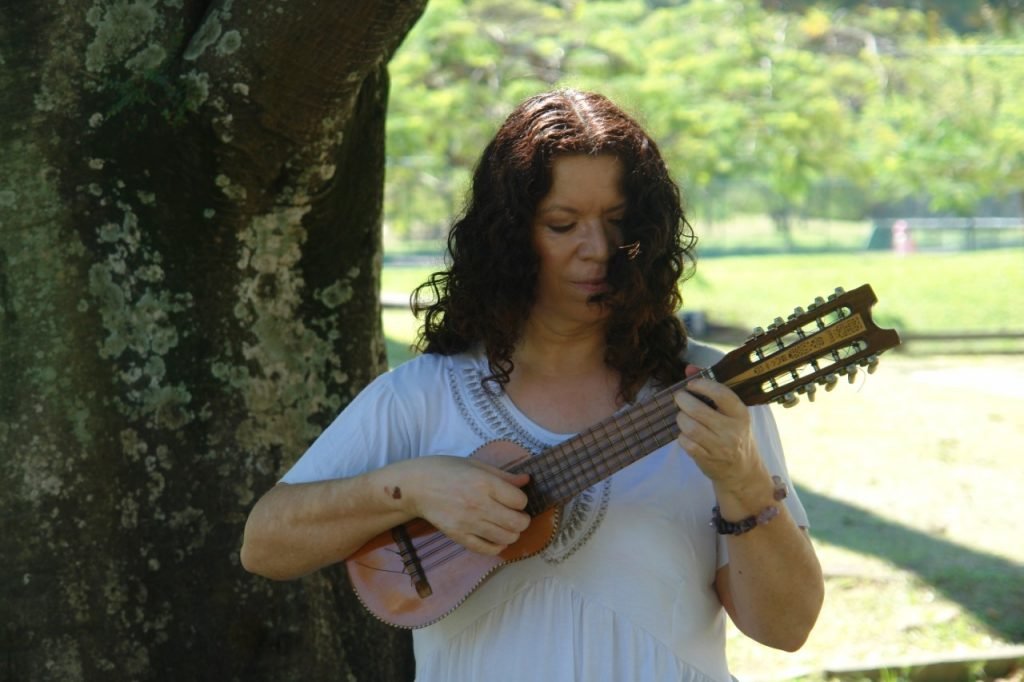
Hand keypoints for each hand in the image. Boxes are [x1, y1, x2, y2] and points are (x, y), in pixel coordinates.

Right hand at [401, 456, 530, 555]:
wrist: (416, 487)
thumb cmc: (445, 470)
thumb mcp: (475, 464)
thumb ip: (502, 475)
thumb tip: (527, 481)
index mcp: (484, 483)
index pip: (520, 500)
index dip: (522, 500)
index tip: (514, 498)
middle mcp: (479, 505)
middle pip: (517, 522)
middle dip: (522, 520)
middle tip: (516, 515)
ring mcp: (468, 523)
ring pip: (506, 538)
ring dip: (512, 533)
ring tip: (505, 526)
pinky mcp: (458, 537)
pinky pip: (487, 549)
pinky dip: (497, 546)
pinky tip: (495, 537)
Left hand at [673, 365, 767, 495]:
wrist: (742, 470)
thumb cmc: (735, 433)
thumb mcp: (731, 412)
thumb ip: (711, 387)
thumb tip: (689, 368)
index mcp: (740, 414)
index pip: (722, 394)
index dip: (702, 385)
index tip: (691, 384)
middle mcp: (732, 430)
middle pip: (699, 411)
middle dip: (683, 401)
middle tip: (679, 398)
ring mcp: (719, 447)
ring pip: (690, 428)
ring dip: (680, 418)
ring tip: (682, 415)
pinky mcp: (707, 459)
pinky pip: (686, 443)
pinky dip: (681, 436)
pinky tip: (686, 433)